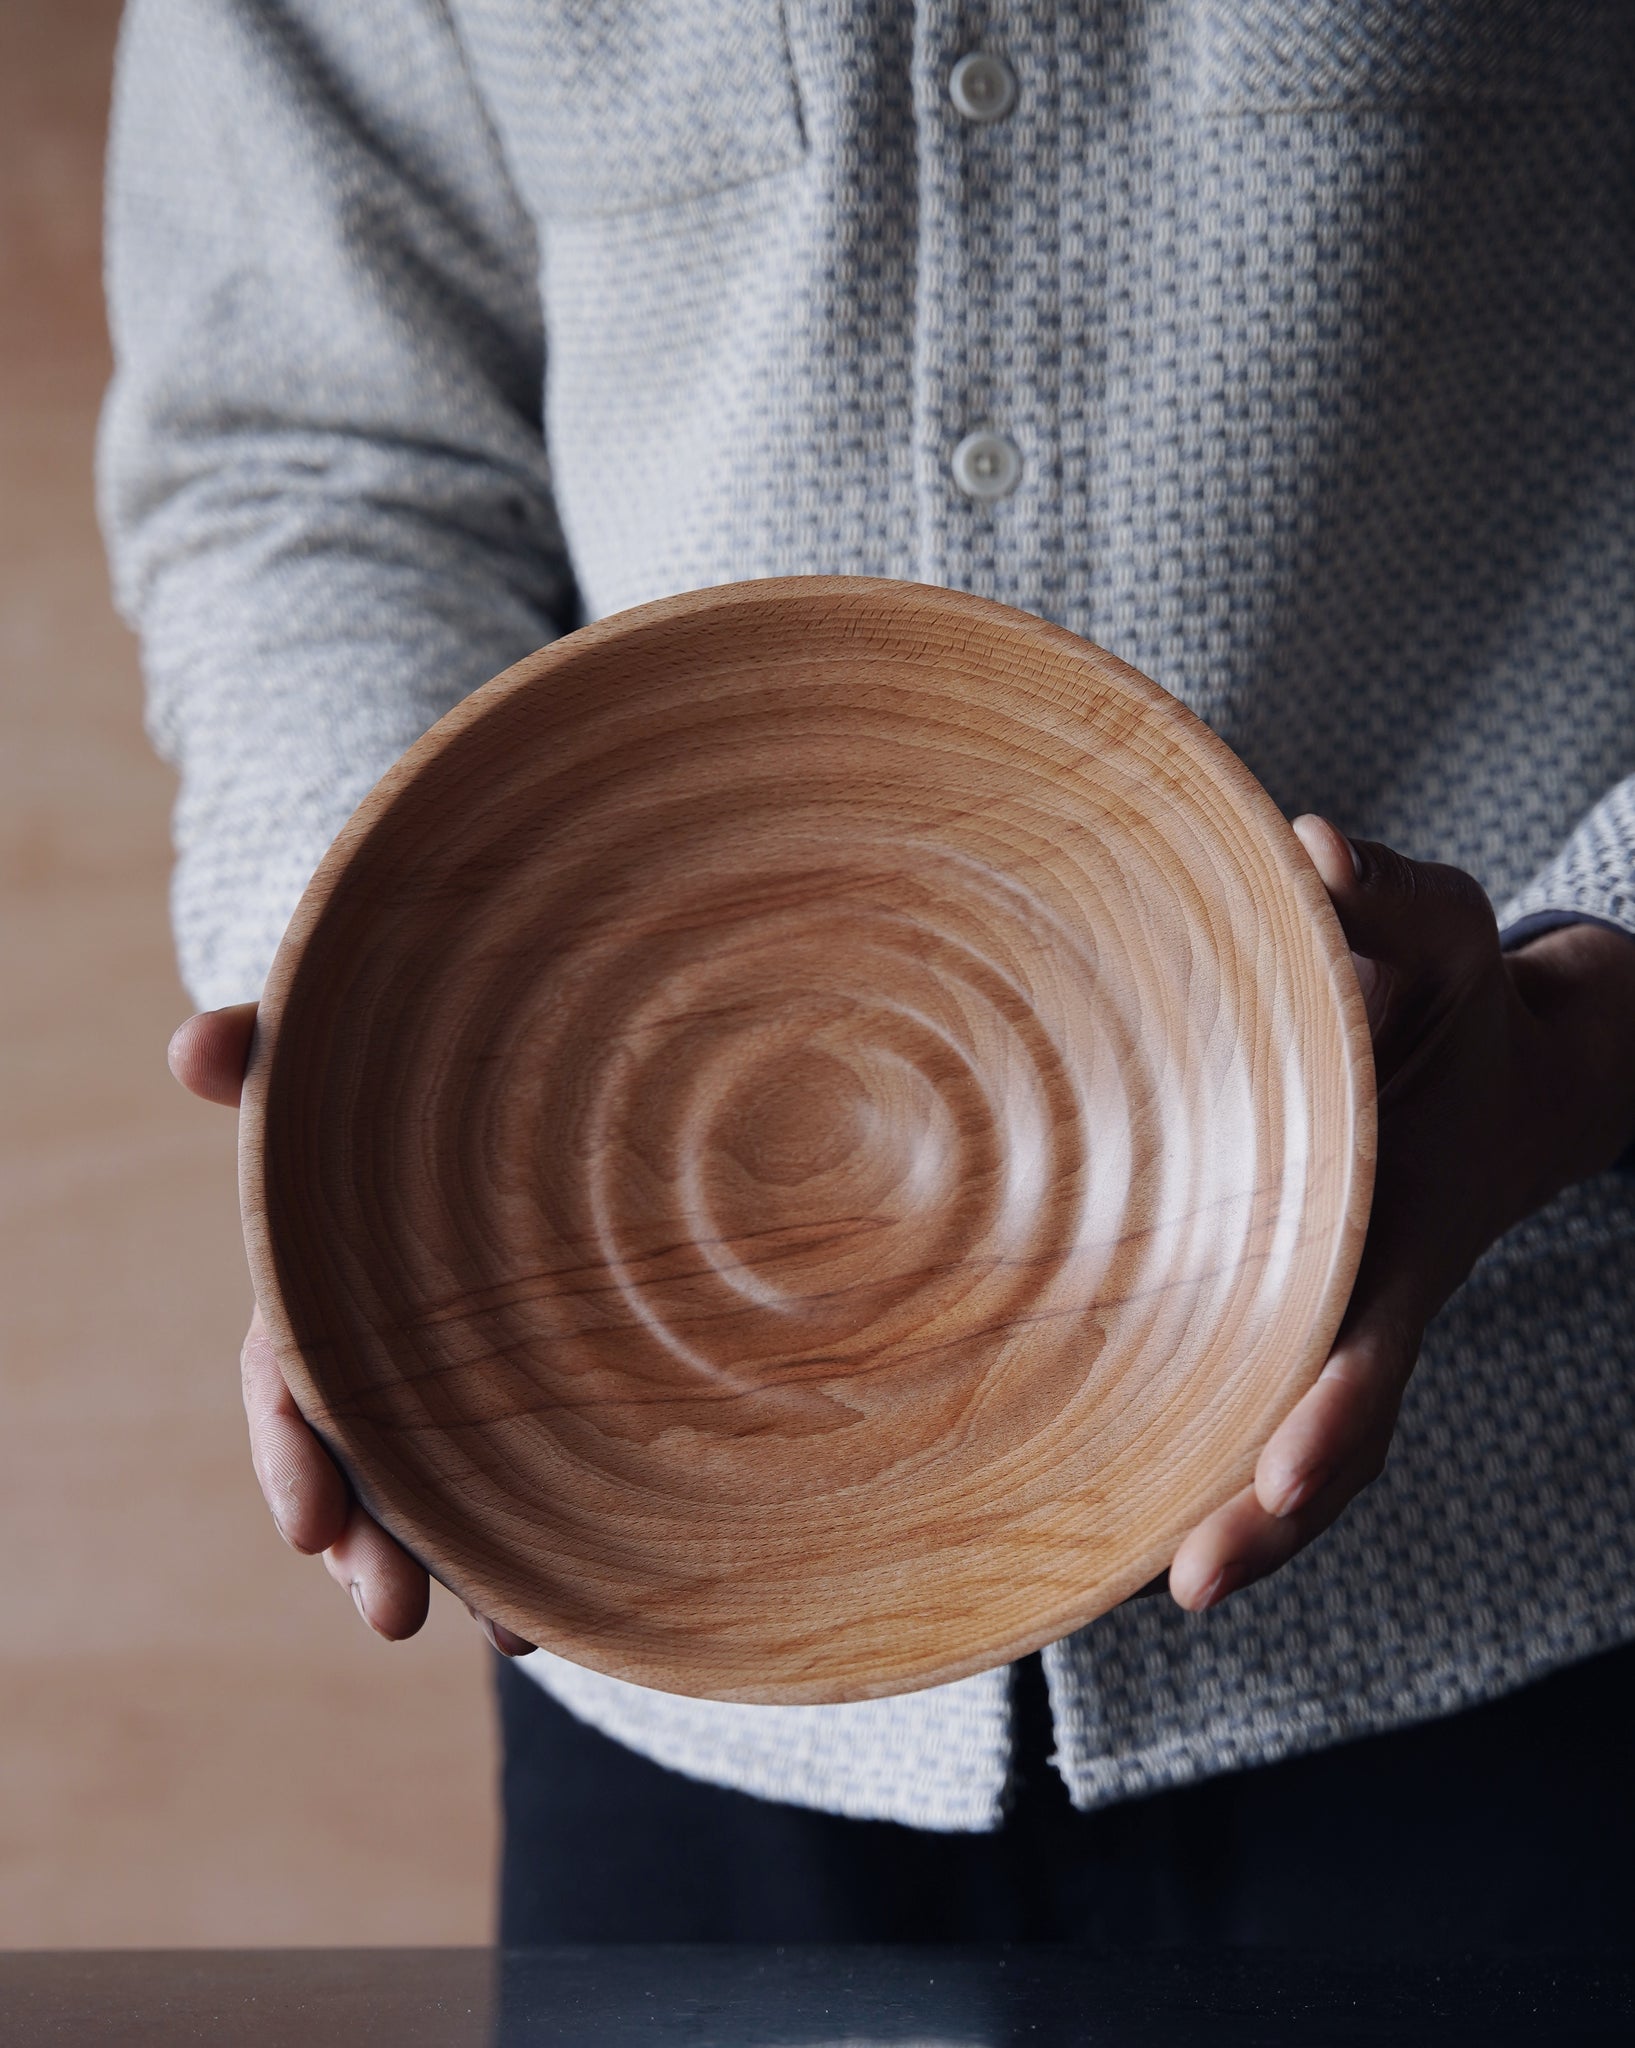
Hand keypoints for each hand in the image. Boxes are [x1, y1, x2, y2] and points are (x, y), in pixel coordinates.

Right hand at [168, 1003, 534, 1655]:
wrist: (528, 1110)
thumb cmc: (404, 1100)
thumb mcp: (336, 1076)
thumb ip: (266, 1056)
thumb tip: (188, 1042)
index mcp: (325, 1296)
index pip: (290, 1388)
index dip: (292, 1455)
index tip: (303, 1524)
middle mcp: (385, 1356)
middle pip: (364, 1467)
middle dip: (367, 1547)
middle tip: (387, 1609)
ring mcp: (456, 1386)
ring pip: (439, 1497)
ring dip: (455, 1568)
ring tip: (504, 1631)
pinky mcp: (528, 1401)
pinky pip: (520, 1487)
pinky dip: (532, 1551)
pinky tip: (556, 1607)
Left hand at [1167, 816, 1634, 1612]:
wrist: (1518, 1076)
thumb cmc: (1463, 999)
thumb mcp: (1450, 931)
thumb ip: (1392, 894)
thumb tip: (1316, 841)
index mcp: (1401, 1232)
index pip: (1367, 1349)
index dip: (1322, 1428)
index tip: (1266, 1502)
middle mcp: (1359, 1292)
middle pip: (1316, 1437)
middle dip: (1259, 1519)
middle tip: (1183, 1585)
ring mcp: (1324, 1310)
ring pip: (1277, 1435)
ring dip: (1218, 1508)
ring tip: (1113, 1576)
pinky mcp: (1282, 1301)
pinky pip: (1247, 1388)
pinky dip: (1195, 1445)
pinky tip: (1088, 1476)